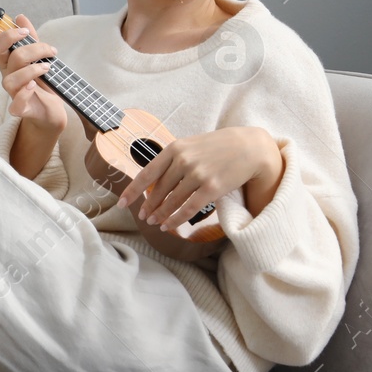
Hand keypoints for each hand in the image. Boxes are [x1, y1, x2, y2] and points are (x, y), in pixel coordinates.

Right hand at [0, 14, 65, 131]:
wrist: (51, 110)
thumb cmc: (43, 84)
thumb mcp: (39, 58)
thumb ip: (30, 39)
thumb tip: (20, 17)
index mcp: (9, 63)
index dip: (7, 36)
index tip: (25, 32)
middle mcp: (8, 77)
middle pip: (11, 58)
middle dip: (33, 49)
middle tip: (50, 51)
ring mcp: (13, 93)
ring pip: (11, 80)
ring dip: (32, 70)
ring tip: (48, 68)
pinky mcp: (21, 109)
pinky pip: (16, 103)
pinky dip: (24, 93)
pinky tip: (34, 86)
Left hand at [116, 127, 280, 232]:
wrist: (249, 147)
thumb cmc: (217, 147)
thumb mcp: (191, 145)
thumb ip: (172, 159)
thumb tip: (153, 181)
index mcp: (175, 148)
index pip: (147, 173)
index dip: (132, 191)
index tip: (122, 203)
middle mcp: (183, 160)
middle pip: (158, 190)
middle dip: (148, 206)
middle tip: (143, 217)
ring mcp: (198, 174)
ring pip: (172, 201)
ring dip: (160, 215)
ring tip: (154, 222)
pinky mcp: (211, 188)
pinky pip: (188, 209)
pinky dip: (176, 219)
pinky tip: (168, 225)